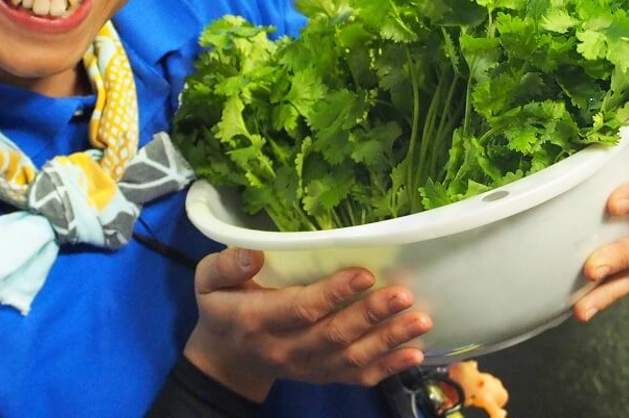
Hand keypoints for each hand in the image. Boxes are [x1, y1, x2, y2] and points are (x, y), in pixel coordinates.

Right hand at [183, 247, 430, 401]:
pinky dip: (389, 367)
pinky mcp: (323, 376)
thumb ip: (225, 265)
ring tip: (421, 320)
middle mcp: (286, 349)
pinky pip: (357, 377)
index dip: (333, 294)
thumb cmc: (222, 309)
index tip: (364, 274)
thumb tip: (253, 252)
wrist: (227, 360)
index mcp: (257, 320)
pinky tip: (415, 353)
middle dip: (371, 315)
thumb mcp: (207, 282)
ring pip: (352, 358)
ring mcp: (308, 367)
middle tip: (404, 294)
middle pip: (334, 335)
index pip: (301, 309)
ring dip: (389, 340)